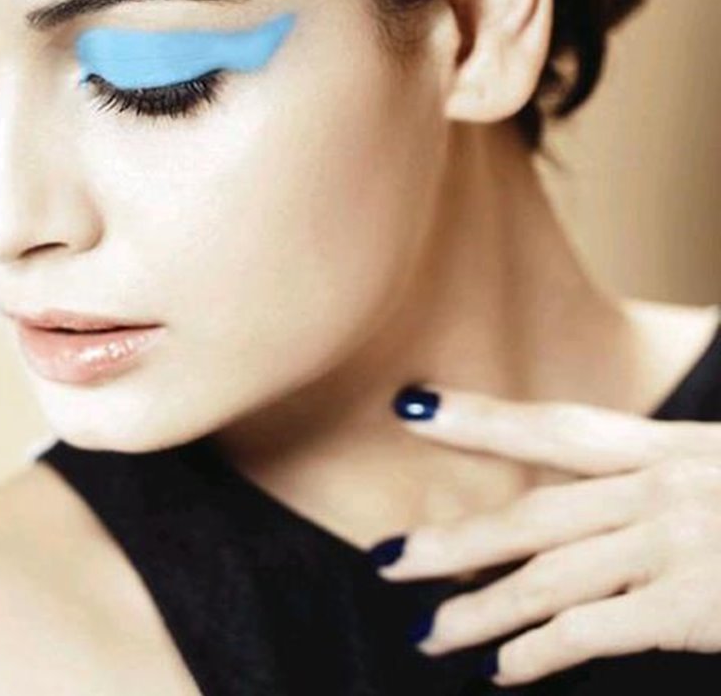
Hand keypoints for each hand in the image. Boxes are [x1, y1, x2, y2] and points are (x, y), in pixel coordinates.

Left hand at [369, 383, 720, 685]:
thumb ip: (679, 482)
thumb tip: (621, 505)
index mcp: (676, 450)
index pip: (559, 429)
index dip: (479, 419)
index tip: (411, 408)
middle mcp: (665, 489)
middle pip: (532, 516)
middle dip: (451, 542)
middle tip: (385, 557)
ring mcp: (676, 546)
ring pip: (545, 579)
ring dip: (475, 612)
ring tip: (425, 632)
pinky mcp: (691, 606)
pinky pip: (587, 631)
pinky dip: (534, 652)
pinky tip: (499, 668)